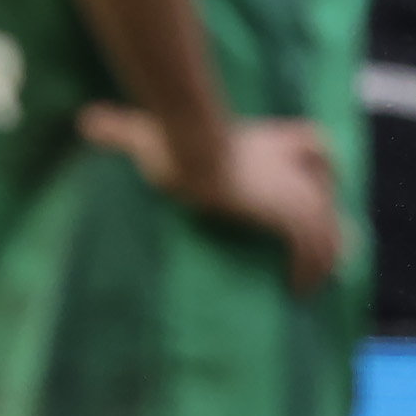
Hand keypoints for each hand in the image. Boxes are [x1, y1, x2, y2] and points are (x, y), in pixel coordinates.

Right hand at [79, 104, 342, 292]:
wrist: (193, 151)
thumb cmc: (174, 140)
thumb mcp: (147, 132)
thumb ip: (119, 127)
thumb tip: (84, 124)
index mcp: (271, 142)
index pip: (317, 148)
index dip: (318, 171)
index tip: (311, 200)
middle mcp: (294, 167)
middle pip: (330, 195)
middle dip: (329, 225)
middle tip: (320, 255)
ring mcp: (299, 192)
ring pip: (329, 230)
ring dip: (324, 257)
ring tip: (308, 284)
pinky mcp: (295, 216)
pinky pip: (315, 251)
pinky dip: (311, 273)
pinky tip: (300, 291)